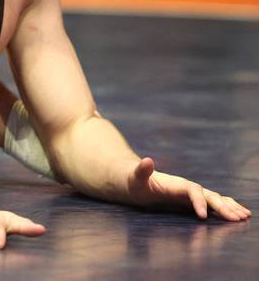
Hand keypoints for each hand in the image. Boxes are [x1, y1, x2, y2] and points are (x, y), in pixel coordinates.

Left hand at [127, 157, 251, 221]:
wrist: (135, 179)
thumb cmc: (134, 181)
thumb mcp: (135, 177)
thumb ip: (141, 171)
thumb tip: (146, 160)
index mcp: (175, 183)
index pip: (192, 190)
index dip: (198, 201)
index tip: (202, 216)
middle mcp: (186, 187)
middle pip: (208, 195)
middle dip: (222, 207)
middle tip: (236, 219)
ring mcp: (190, 193)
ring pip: (214, 198)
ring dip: (229, 207)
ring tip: (244, 216)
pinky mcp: (191, 199)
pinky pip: (212, 203)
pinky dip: (226, 207)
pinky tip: (238, 213)